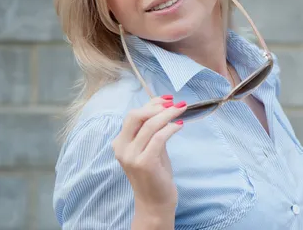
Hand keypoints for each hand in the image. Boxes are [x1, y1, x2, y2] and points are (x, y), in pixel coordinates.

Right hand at [112, 95, 185, 216]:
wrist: (154, 202)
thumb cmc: (155, 173)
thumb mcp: (151, 147)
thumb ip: (152, 129)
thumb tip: (164, 106)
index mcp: (120, 143)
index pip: (133, 115)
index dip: (151, 104)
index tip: (167, 99)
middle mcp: (121, 148)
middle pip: (135, 116)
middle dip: (156, 106)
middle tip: (174, 104)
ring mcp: (131, 156)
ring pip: (149, 125)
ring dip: (168, 114)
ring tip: (182, 110)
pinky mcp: (144, 163)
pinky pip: (158, 138)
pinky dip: (170, 128)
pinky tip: (179, 126)